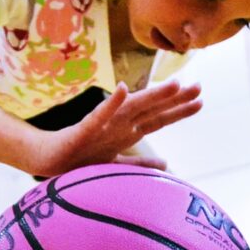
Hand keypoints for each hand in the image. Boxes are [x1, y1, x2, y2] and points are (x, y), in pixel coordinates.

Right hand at [33, 81, 201, 176]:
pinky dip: (111, 103)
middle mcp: (118, 125)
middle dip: (174, 99)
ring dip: (151, 96)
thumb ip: (140, 164)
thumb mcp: (115, 163)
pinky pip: (99, 116)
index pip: (157, 119)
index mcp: (126, 132)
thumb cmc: (80, 158)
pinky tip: (121, 89)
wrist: (48, 159)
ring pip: (131, 108)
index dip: (179, 110)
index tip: (200, 101)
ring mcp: (101, 125)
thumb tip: (166, 165)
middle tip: (198, 86)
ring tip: (172, 85)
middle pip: (151, 110)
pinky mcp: (83, 129)